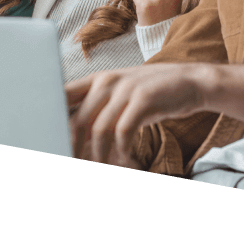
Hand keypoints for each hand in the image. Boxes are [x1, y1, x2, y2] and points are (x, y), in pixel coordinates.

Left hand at [65, 64, 212, 165]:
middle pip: (77, 120)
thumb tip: (75, 136)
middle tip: (78, 162)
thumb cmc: (154, 94)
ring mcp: (126, 88)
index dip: (52, 120)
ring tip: (105, 165)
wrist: (192, 82)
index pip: (63, 95)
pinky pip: (123, 131)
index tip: (51, 141)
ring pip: (99, 129)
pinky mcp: (143, 99)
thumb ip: (100, 109)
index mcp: (99, 79)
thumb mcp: (124, 95)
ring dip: (100, 155)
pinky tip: (127, 158)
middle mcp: (108, 80)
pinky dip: (123, 150)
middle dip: (74, 149)